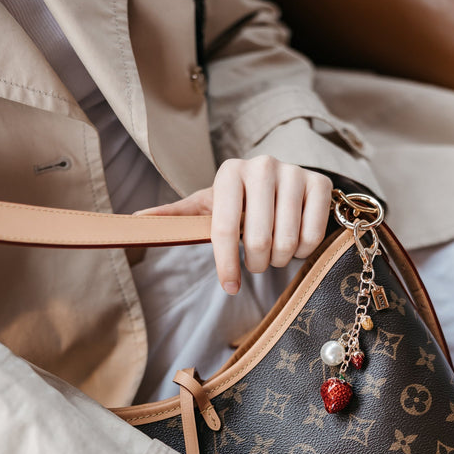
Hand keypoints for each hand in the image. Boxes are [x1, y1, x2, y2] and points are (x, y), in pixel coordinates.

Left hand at [135, 156, 332, 293]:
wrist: (287, 185)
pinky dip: (303, 251)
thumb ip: (177, 216)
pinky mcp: (320, 183)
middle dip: (257, 264)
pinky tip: (297, 242)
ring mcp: (294, 172)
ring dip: (280, 260)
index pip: (224, 229)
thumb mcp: (210, 206)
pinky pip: (312, 236)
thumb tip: (133, 223)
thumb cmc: (241, 203)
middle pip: (258, 240)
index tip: (230, 287)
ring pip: (287, 242)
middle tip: (257, 262)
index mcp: (229, 172)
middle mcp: (262, 166)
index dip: (226, 265)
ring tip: (276, 252)